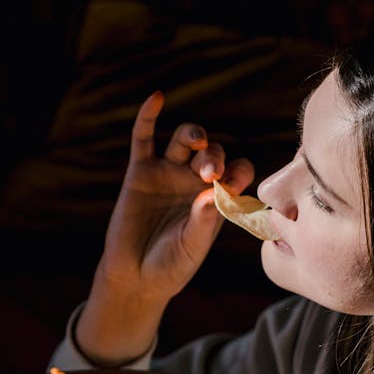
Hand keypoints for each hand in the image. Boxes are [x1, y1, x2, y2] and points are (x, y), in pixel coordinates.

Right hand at [76, 92, 254, 364]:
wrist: (135, 276)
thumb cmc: (170, 266)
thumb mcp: (191, 249)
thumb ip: (203, 222)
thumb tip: (213, 194)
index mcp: (217, 198)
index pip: (237, 171)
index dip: (238, 172)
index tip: (231, 186)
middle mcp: (195, 181)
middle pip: (213, 152)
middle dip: (214, 158)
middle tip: (210, 176)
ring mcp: (168, 173)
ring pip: (186, 140)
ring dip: (194, 135)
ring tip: (198, 143)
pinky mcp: (140, 171)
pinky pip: (144, 137)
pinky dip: (148, 117)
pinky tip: (157, 98)